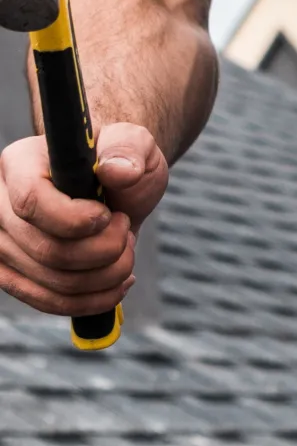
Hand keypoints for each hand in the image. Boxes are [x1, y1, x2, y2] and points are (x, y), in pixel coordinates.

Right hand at [0, 123, 166, 315]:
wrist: (111, 188)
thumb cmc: (118, 161)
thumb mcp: (134, 144)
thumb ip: (129, 149)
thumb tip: (118, 170)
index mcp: (19, 163)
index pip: (31, 202)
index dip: (78, 220)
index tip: (112, 215)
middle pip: (47, 249)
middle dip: (105, 250)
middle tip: (126, 229)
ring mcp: (0, 242)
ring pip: (52, 281)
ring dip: (106, 275)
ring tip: (126, 250)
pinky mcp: (12, 273)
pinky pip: (48, 301)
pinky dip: (93, 298)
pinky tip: (119, 280)